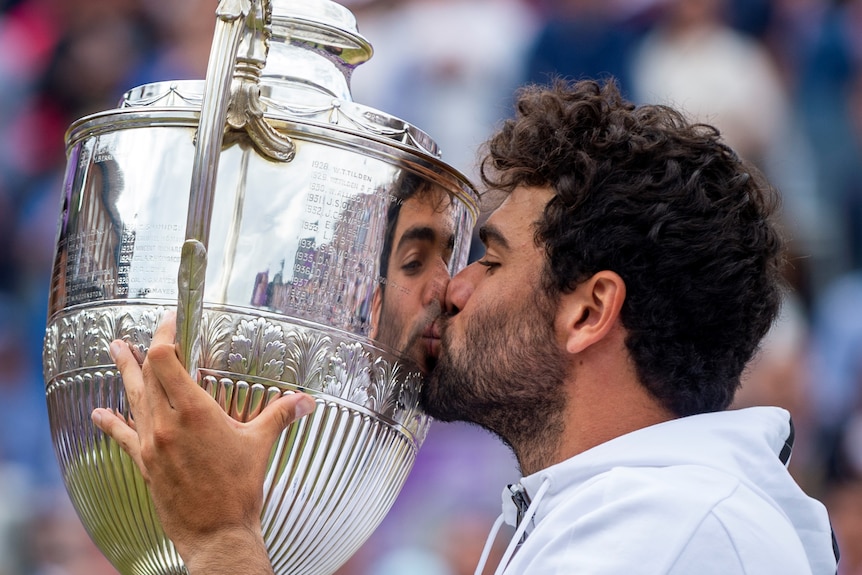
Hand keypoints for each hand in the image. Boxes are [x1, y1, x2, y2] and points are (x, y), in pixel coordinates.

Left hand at [92, 310, 315, 573]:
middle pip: (146, 375)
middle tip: (137, 334)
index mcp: (194, 411)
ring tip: (115, 350)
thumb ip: (280, 415)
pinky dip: (112, 422)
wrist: (217, 533)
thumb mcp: (260, 445)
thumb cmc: (238, 489)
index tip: (169, 322)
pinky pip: (124, 436)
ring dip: (124, 373)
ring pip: (133, 398)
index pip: (165, 360)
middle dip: (142, 350)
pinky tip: (100, 414)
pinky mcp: (145, 463)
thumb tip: (305, 400)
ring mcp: (152, 444)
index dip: (163, 336)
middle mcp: (166, 423)